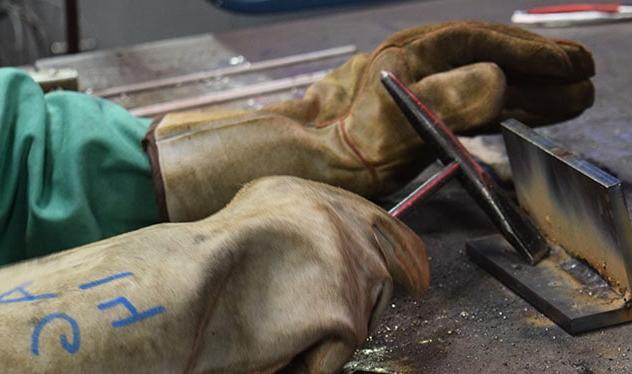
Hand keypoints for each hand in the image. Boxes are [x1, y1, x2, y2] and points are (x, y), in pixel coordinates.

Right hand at [0, 176, 426, 372]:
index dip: (405, 257)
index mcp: (324, 199)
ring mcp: (350, 269)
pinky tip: (279, 342)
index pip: (390, 229)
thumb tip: (339, 236)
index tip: (417, 277)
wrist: (184, 285)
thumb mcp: (263, 209)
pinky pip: (338, 350)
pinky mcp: (345, 312)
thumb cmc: (205, 260)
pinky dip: (313, 358)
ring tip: (278, 322)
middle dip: (360, 302)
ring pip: (361, 318)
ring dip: (328, 331)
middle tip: (311, 314)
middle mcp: (346, 225)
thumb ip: (309, 218)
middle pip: (383, 279)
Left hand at [145, 21, 594, 221]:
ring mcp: (411, 93)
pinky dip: (499, 114)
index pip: (488, 46)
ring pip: (482, 86)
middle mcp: (416, 67)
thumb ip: (441, 102)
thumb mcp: (383, 127)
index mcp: (414, 57)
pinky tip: (514, 122)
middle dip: (541, 73)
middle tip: (587, 82)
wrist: (274, 170)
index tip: (578, 67)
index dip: (537, 56)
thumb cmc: (321, 150)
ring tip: (570, 102)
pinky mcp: (406, 122)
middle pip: (492, 61)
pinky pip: (465, 110)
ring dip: (527, 94)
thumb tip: (499, 80)